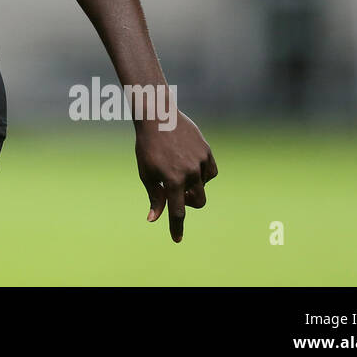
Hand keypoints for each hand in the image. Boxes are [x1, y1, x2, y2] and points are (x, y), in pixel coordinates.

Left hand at [135, 111, 217, 242]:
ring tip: (179, 171)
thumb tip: (154, 219)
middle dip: (189, 203)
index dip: (176, 227)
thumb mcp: (146, 172)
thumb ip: (154, 196)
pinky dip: (203, 175)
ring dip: (194, 185)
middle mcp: (189, 172)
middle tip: (178, 194)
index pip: (177, 211)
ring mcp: (200, 161)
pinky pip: (210, 172)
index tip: (177, 239)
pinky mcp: (206, 151)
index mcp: (172, 180)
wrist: (158, 117)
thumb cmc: (147, 146)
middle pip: (198, 202)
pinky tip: (192, 167)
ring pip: (204, 186)